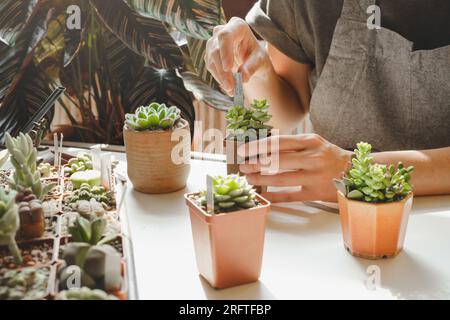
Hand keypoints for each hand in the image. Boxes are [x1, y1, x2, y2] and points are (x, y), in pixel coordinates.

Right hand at [204, 17, 271, 95]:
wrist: (251, 60)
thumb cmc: (256, 56)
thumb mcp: (259, 60)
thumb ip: (252, 67)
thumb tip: (244, 78)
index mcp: (237, 26)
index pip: (225, 36)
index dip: (225, 52)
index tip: (228, 69)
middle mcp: (221, 31)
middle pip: (216, 50)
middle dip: (223, 71)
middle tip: (231, 87)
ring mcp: (213, 42)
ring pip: (211, 60)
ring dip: (220, 77)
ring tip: (232, 91)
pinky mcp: (209, 54)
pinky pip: (211, 67)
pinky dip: (219, 78)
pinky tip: (228, 87)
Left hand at [238, 134, 352, 202]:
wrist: (355, 171)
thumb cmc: (329, 155)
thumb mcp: (314, 143)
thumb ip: (293, 145)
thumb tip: (263, 148)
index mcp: (310, 141)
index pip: (278, 142)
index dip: (258, 146)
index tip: (243, 150)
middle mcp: (313, 157)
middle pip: (278, 160)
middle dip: (256, 164)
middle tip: (242, 166)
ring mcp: (315, 176)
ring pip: (282, 178)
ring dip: (261, 179)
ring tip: (249, 178)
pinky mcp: (316, 193)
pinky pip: (290, 195)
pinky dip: (274, 196)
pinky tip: (263, 195)